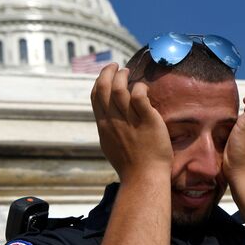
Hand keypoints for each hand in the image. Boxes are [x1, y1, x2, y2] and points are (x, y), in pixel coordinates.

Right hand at [91, 63, 172, 180]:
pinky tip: (144, 88)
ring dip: (122, 76)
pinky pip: (139, 97)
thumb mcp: (111, 146)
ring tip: (128, 72)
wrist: (143, 178)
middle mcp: (113, 121)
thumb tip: (109, 119)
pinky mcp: (147, 121)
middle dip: (108, 72)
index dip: (100, 81)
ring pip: (119, 90)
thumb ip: (109, 130)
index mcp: (104, 126)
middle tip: (117, 66)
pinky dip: (140, 88)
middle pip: (104, 88)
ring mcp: (129, 121)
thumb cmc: (130, 166)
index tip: (107, 74)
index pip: (96, 96)